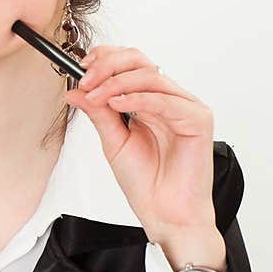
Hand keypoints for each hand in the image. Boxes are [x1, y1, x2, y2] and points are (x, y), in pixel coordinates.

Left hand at [63, 45, 226, 271]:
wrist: (164, 213)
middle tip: (86, 80)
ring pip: (149, 76)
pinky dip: (137, 98)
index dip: (105, 58)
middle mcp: (168, 99)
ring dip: (116, 82)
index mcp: (149, 100)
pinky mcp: (198, 120)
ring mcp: (185, 107)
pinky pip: (164, 100)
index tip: (81, 67)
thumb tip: (74, 91)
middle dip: (108, 66)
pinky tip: (117, 104)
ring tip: (96, 96)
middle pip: (140, 62)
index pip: (129, 63)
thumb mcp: (112, 139)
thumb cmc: (145, 180)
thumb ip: (97, 112)